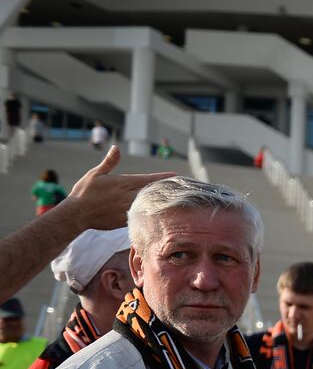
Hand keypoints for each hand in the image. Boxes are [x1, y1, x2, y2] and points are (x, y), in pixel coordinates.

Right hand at [59, 147, 176, 229]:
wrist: (77, 214)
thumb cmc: (84, 192)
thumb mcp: (96, 174)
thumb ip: (109, 162)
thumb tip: (117, 148)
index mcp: (122, 183)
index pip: (147, 179)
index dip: (161, 177)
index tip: (175, 175)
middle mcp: (127, 196)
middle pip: (151, 192)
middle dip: (165, 189)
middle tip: (180, 187)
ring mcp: (128, 209)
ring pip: (149, 204)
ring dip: (160, 201)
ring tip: (174, 199)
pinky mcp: (126, 220)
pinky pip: (141, 215)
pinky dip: (150, 212)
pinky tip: (159, 213)